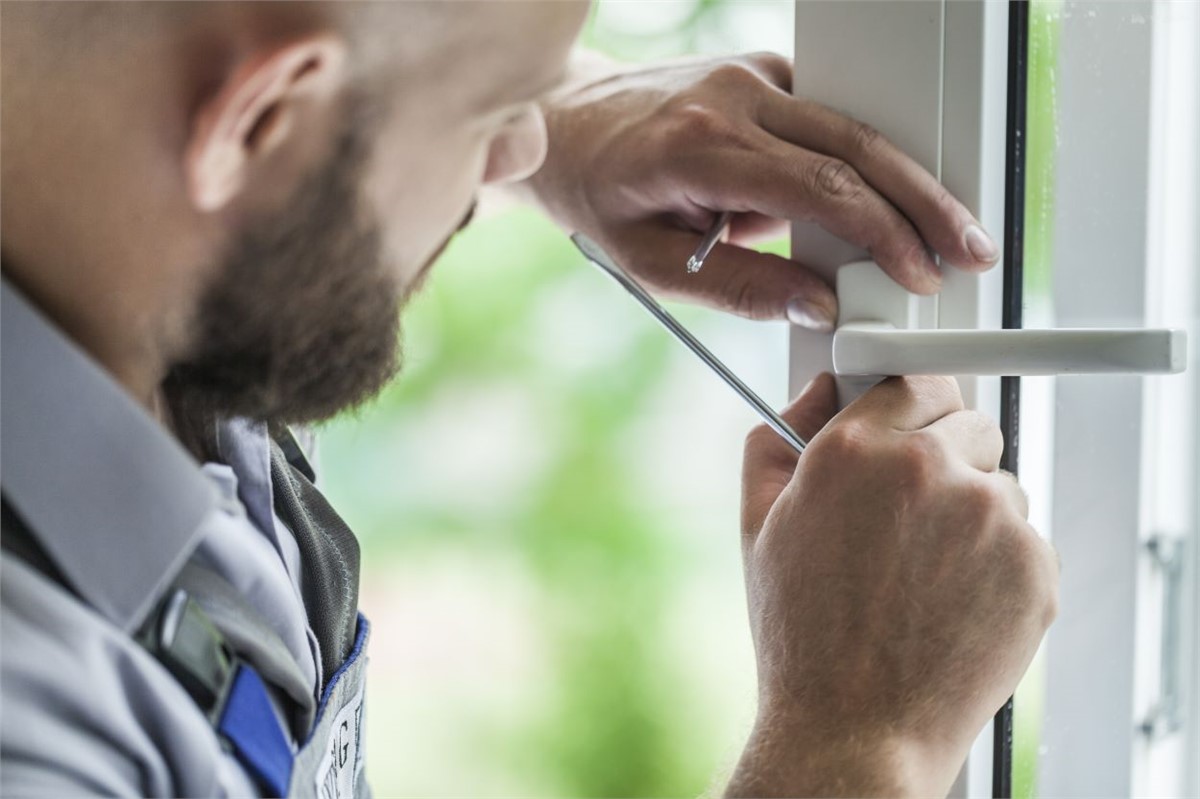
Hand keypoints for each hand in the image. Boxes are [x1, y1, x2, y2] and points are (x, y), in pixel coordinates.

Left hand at [522, 53, 1000, 330]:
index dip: (881, 232)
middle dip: (923, 203)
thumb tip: (819, 306)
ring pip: (854, 124)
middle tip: (969, 249)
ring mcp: (751, 75)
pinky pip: (830, 117)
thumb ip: (738, 289)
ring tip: (948, 230)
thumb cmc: (600, 199)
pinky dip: (866, 161)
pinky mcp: (762, 74)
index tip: (917, 272)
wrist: (566, 125)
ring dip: (908, 178)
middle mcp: (733, 95)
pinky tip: (892, 203)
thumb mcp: (650, 266)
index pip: (818, 185)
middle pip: (856, 144)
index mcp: (700, 145)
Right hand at [728, 375, 1057, 796]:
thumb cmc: (803, 634)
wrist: (855, 728)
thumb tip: (814, 395)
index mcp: (852, 450)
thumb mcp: (758, 526)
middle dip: (945, 454)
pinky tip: (953, 601)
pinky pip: (1027, 539)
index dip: (911, 407)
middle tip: (914, 510)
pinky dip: (1000, 562)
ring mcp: (988, 516)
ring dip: (974, 511)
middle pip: (968, 421)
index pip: (912, 379)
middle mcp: (925, 468)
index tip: (914, 425)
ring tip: (926, 572)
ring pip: (1000, 483)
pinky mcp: (1034, 565)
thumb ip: (777, 440)